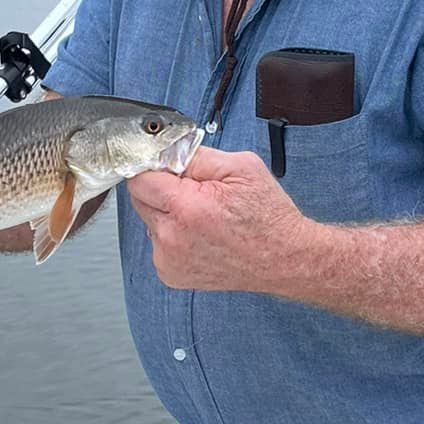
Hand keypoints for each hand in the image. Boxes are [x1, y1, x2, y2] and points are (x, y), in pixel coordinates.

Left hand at [127, 146, 314, 293]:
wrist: (284, 259)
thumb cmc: (268, 217)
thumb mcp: (240, 167)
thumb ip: (196, 154)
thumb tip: (168, 149)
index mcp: (187, 208)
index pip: (140, 179)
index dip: (156, 168)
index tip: (172, 168)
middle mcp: (172, 238)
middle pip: (140, 200)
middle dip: (162, 189)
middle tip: (195, 192)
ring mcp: (169, 260)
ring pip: (150, 221)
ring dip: (168, 213)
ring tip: (203, 217)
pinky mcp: (170, 273)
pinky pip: (158, 242)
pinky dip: (173, 235)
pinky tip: (201, 235)